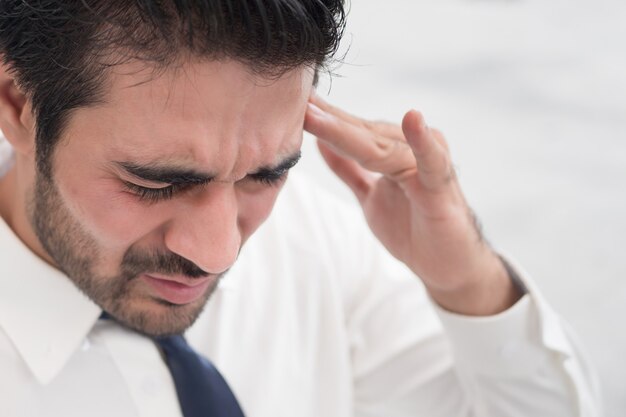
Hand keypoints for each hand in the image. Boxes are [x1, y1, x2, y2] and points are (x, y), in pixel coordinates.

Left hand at [304, 95, 521, 315]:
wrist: (448, 264)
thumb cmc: (413, 226)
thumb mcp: (370, 196)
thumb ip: (350, 169)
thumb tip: (321, 143)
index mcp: (391, 151)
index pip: (351, 132)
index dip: (322, 119)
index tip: (292, 101)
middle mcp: (409, 149)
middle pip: (361, 133)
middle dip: (326, 119)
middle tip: (295, 99)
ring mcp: (426, 163)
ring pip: (380, 146)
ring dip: (347, 131)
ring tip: (317, 115)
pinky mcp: (441, 185)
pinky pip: (431, 161)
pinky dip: (422, 141)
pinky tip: (413, 118)